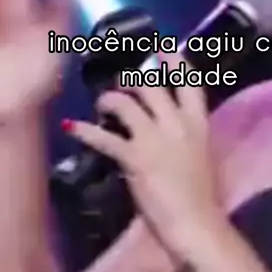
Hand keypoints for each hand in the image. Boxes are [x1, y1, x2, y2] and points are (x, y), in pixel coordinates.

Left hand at [64, 53, 225, 259]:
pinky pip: (104, 137)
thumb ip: (185, 139)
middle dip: (133, 77)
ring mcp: (155, 138)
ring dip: (109, 99)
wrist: (196, 224)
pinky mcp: (134, 157)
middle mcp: (177, 124)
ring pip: (126, 102)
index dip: (175, 62)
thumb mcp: (199, 158)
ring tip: (102, 103)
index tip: (164, 46)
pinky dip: (85, 130)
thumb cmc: (201, 199)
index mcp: (199, 124)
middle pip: (152, 85)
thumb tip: (169, 132)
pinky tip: (71, 127)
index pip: (190, 82)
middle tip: (120, 74)